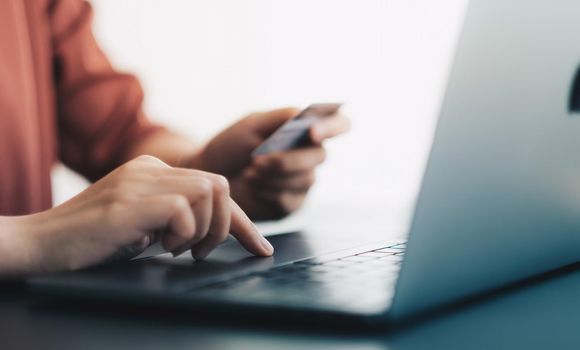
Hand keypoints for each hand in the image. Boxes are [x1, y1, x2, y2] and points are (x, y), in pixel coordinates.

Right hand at [0, 155, 272, 276]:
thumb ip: (173, 218)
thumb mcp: (142, 226)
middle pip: (221, 186)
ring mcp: (140, 181)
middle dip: (228, 225)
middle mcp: (150, 169)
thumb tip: (213, 231)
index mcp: (153, 171)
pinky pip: (184, 210)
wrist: (38, 244)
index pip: (213, 189)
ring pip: (210, 192)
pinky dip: (182, 235)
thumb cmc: (91, 241)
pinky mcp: (131, 200)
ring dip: (204, 231)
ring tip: (175, 250)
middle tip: (200, 253)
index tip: (260, 248)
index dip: (242, 222)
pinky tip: (157, 248)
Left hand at [191, 108, 349, 219]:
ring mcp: (303, 182)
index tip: (311, 133)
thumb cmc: (231, 145)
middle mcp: (310, 156)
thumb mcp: (252, 124)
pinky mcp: (291, 204)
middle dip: (288, 159)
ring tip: (249, 172)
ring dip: (274, 176)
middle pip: (320, 156)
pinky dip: (268, 191)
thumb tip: (303, 116)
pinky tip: (252, 185)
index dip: (332, 128)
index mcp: (306, 130)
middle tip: (257, 160)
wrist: (210, 174)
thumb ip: (280, 118)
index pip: (339, 124)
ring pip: (305, 179)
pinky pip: (290, 199)